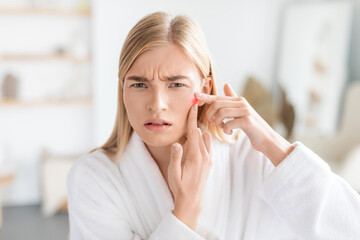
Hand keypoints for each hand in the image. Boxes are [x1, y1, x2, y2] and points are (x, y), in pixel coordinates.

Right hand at [167, 103, 211, 229]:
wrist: (192, 199)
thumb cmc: (179, 186)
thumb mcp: (173, 173)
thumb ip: (175, 157)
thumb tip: (177, 142)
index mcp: (195, 156)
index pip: (193, 132)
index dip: (192, 118)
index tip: (193, 106)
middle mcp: (205, 155)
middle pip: (200, 132)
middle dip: (192, 124)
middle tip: (186, 121)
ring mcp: (209, 158)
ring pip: (205, 137)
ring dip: (197, 133)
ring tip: (187, 137)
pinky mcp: (210, 161)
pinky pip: (207, 144)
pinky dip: (201, 140)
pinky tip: (192, 145)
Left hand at [195, 83, 292, 165]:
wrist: (266, 138)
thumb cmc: (251, 126)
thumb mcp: (241, 111)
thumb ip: (233, 99)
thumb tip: (226, 84)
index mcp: (238, 100)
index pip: (218, 97)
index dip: (206, 97)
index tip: (195, 96)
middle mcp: (242, 103)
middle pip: (217, 104)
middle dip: (211, 114)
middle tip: (213, 123)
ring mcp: (245, 111)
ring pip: (221, 113)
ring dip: (218, 123)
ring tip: (223, 128)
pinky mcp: (248, 121)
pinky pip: (229, 124)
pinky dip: (226, 130)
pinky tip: (229, 133)